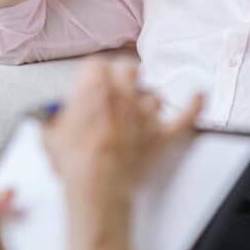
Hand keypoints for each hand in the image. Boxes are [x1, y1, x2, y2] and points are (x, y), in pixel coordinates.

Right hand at [43, 59, 202, 201]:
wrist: (96, 186)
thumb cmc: (74, 162)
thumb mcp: (50, 134)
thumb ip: (53, 119)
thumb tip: (50, 118)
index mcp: (94, 87)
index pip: (96, 64)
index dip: (93, 73)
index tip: (89, 81)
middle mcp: (123, 94)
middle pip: (129, 69)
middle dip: (122, 76)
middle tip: (115, 88)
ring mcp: (145, 114)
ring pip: (153, 96)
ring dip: (145, 102)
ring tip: (134, 114)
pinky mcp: (161, 135)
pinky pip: (185, 117)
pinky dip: (194, 107)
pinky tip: (198, 97)